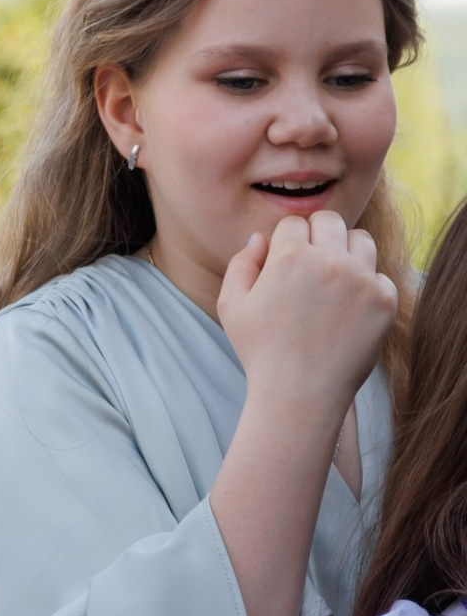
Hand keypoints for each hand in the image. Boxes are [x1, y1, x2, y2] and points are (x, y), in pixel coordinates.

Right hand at [218, 209, 396, 425]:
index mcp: (288, 256)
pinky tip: (348, 312)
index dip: (286, 242)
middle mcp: (328, 260)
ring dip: (346, 253)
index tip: (285, 265)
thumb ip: (240, 264)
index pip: (294, 223)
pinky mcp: (384, 300)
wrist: (300, 394)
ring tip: (333, 282)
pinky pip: (380, 276)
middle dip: (318, 236)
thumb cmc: (260, 352)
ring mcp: (361, 279)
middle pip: (330, 221)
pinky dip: (366, 289)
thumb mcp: (232, 306)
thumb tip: (260, 238)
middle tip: (310, 266)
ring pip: (361, 240)